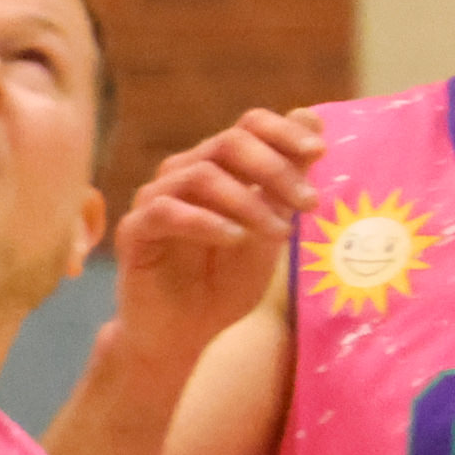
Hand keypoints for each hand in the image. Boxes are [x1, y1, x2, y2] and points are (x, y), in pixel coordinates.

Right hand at [113, 106, 313, 362]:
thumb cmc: (225, 282)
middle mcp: (183, 173)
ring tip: (279, 234)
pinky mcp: (134, 231)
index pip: (249, 126)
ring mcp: (155, 199)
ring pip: (200, 175)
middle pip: (229, 143)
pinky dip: (206, 222)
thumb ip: (286, 182)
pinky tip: (235, 239)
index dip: (285, 132)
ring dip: (249, 202)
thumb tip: (312, 121)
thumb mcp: (269, 229)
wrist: (183, 334)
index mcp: (217, 166)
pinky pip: (167, 212)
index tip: (320, 153)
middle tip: (309, 203)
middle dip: (276, 169)